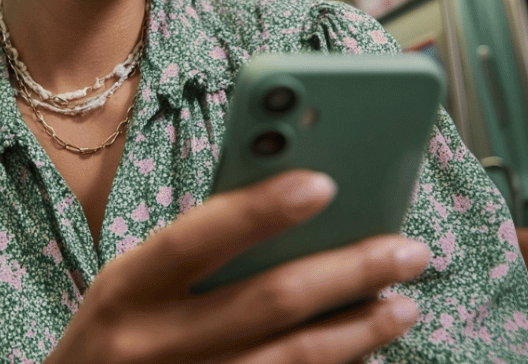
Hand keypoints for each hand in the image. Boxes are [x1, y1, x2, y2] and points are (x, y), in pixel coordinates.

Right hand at [46, 170, 430, 363]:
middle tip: (409, 251)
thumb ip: (192, 253)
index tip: (325, 182)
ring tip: (406, 304)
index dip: (259, 209)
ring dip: (360, 331)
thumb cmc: (118, 334)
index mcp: (125, 289)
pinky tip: (368, 348)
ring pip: (292, 359)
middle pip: (266, 302)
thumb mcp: (130, 286)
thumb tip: (293, 208)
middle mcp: (152, 345)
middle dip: (348, 271)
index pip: (196, 238)